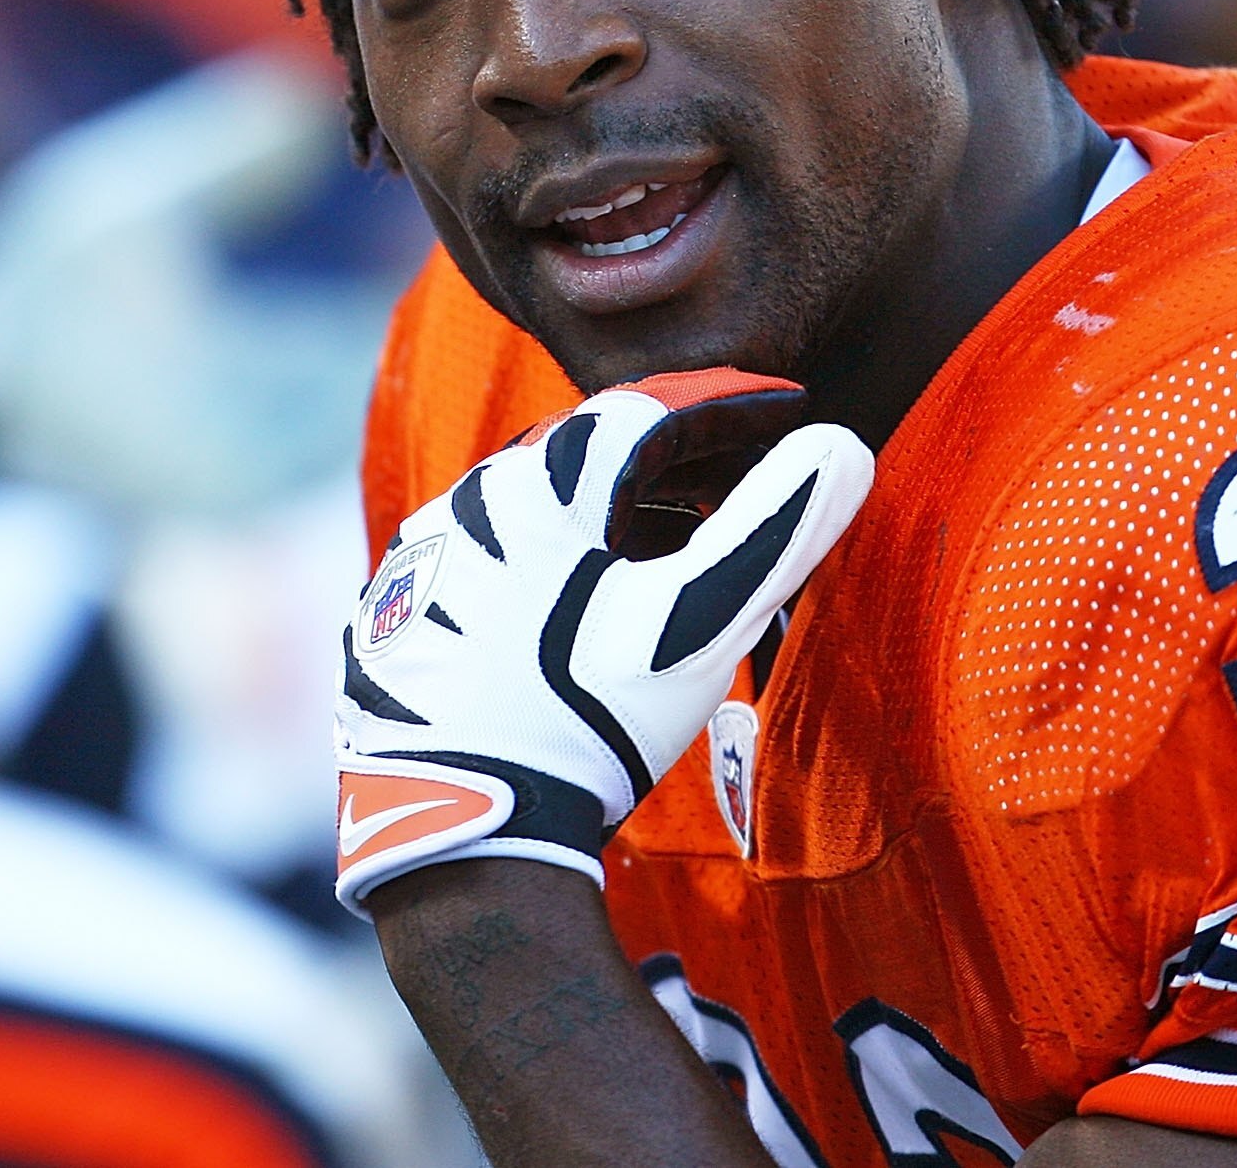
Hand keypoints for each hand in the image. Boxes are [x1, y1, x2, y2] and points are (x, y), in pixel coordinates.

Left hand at [335, 370, 872, 912]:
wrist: (464, 831)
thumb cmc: (588, 720)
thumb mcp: (695, 624)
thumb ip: (772, 529)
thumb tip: (842, 444)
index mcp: (531, 487)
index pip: (644, 413)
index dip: (724, 405)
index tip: (786, 406)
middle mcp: (459, 505)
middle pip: (579, 453)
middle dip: (668, 455)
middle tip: (738, 471)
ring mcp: (417, 564)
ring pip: (526, 507)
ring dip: (603, 510)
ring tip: (672, 538)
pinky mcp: (394, 619)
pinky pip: (482, 561)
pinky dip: (543, 561)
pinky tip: (578, 602)